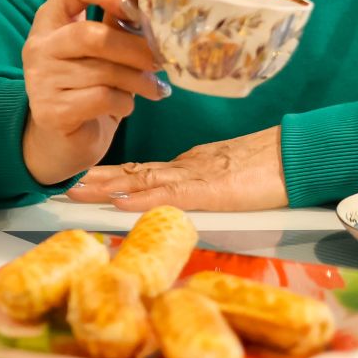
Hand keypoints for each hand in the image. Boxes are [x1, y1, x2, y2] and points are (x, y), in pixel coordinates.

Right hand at [21, 0, 167, 184]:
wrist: (64, 140)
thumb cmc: (88, 87)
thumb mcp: (101, 51)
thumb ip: (117, 25)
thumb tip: (153, 3)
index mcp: (51, 20)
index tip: (134, 4)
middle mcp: (39, 46)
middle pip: (89, 34)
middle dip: (134, 48)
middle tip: (159, 60)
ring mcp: (41, 80)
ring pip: (101, 71)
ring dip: (137, 80)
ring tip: (153, 88)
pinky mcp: (51, 111)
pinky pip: (100, 98)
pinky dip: (123, 102)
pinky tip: (125, 106)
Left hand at [66, 127, 288, 211]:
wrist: (296, 156)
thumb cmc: (269, 168)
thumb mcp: (226, 178)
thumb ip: (201, 183)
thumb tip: (177, 193)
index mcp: (186, 166)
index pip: (139, 171)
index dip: (108, 175)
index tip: (80, 178)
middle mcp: (183, 169)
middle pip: (130, 173)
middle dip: (94, 179)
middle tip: (61, 183)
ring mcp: (193, 177)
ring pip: (141, 181)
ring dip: (106, 187)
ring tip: (74, 190)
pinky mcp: (209, 190)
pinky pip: (170, 194)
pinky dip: (142, 198)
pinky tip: (120, 201)